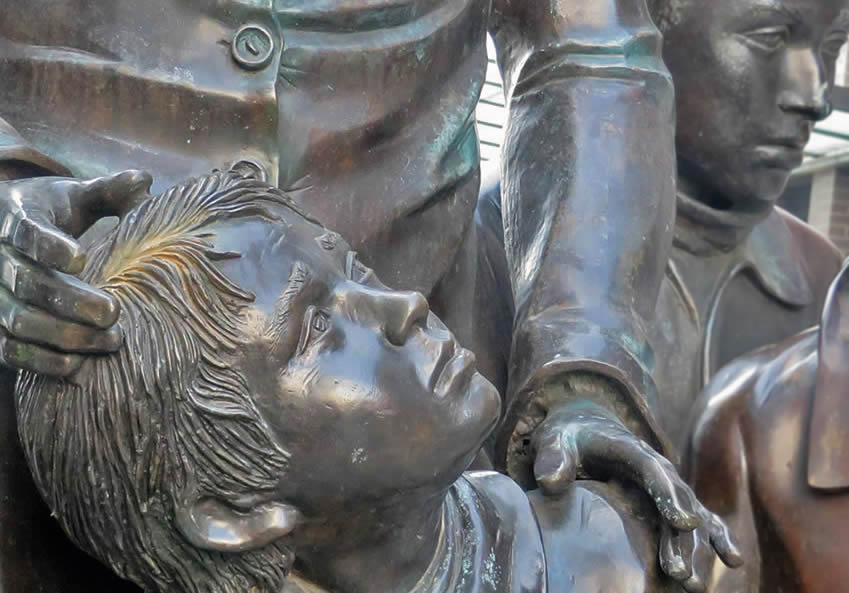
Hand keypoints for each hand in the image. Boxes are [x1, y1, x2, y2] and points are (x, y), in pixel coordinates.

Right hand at [0, 170, 151, 374]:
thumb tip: (145, 180)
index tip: (81, 259)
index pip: (26, 231)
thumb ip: (109, 191)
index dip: (50, 246)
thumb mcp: (74, 196)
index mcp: (16, 216)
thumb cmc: (49, 213)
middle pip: (27, 283)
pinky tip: (77, 365)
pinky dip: (40, 361)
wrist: (3, 231)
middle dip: (71, 301)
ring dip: (65, 335)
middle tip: (114, 312)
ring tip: (112, 340)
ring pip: (18, 320)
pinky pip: (9, 350)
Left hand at [532, 401, 742, 591]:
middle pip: (678, 502)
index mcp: (631, 450)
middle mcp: (658, 468)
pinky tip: (734, 561)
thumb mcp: (554, 440)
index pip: (654, 471)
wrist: (586, 429)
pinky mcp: (670, 501)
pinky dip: (717, 538)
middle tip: (680, 574)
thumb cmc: (568, 438)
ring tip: (693, 586)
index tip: (683, 523)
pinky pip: (700, 520)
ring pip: (692, 518)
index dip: (670, 496)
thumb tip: (550, 482)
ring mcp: (668, 486)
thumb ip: (552, 459)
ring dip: (697, 550)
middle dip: (682, 539)